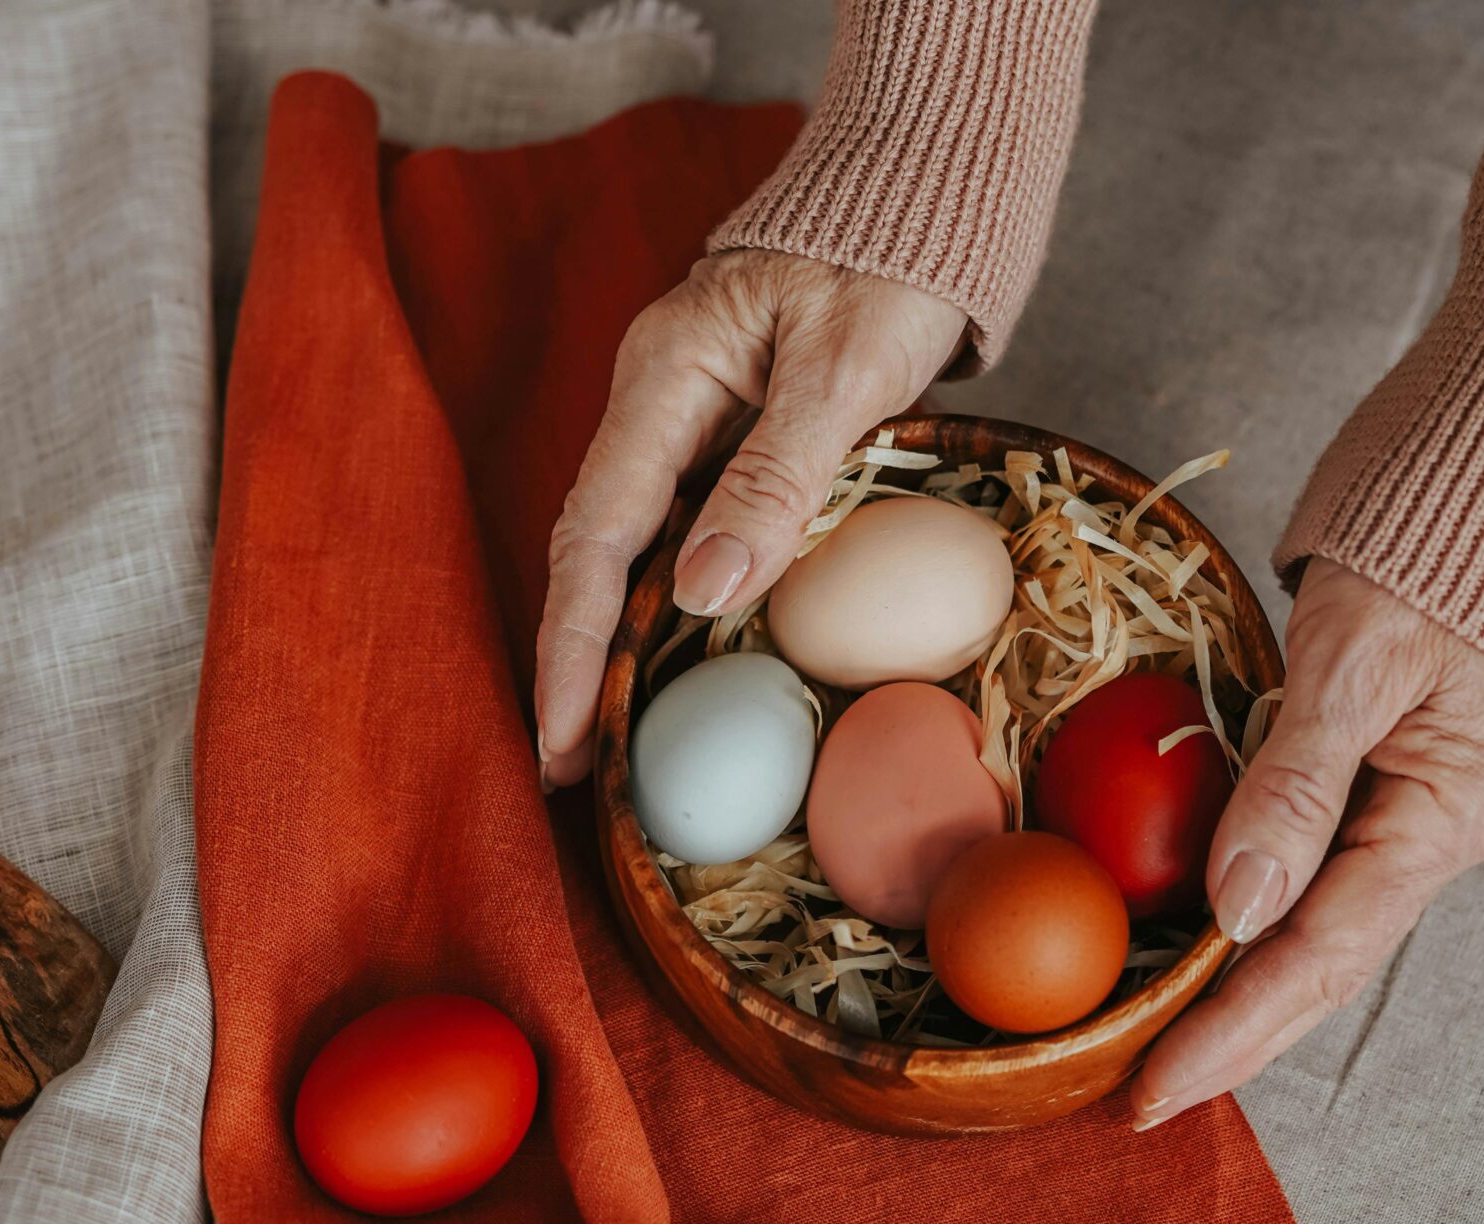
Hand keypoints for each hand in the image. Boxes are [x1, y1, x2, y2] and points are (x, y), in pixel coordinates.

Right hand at [537, 250, 966, 787]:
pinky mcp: (729, 441)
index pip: (596, 536)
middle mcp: (658, 407)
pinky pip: (689, 536)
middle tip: (569, 768)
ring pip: (638, 552)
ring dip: (621, 647)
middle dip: (577, 663)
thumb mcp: (846, 367)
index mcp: (664, 379)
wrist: (921, 196)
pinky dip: (677, 610)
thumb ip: (777, 477)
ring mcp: (688, 424)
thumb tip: (704, 596)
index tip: (562, 735)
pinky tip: (680, 673)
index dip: (573, 644)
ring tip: (610, 743)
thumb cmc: (893, 260)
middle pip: (597, 554)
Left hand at [1134, 558, 1483, 1127]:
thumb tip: (1237, 910)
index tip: (1157, 1084)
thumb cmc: (1414, 558)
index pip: (1323, 955)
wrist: (1471, 489)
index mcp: (1441, 818)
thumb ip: (1297, 782)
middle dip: (1227, 1044)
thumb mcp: (1352, 661)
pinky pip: (1292, 891)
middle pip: (1316, 973)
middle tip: (1135, 1104)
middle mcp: (1424, 839)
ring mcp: (1396, 825)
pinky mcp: (1361, 801)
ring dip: (1227, 1007)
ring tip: (1143, 1062)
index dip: (1236, 1029)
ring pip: (1303, 942)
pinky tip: (1178, 971)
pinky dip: (1234, 940)